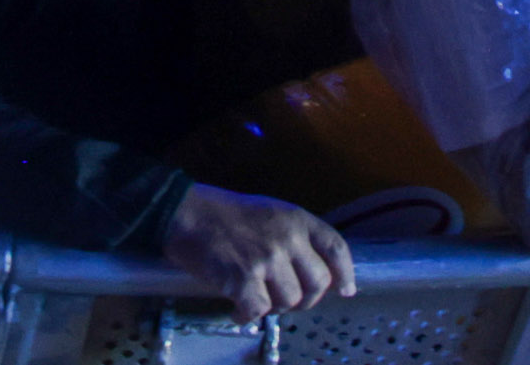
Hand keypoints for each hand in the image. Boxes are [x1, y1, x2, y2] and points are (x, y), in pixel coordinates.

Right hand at [162, 187, 354, 321]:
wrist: (184, 212)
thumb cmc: (223, 213)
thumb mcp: (269, 212)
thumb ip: (293, 237)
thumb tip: (311, 273)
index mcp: (295, 219)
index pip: (336, 248)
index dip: (345, 273)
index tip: (345, 290)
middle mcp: (287, 238)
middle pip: (318, 283)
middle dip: (306, 299)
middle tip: (288, 300)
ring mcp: (266, 259)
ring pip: (290, 301)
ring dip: (275, 306)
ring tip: (256, 297)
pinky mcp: (243, 279)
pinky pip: (259, 311)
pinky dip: (248, 316)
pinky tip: (238, 310)